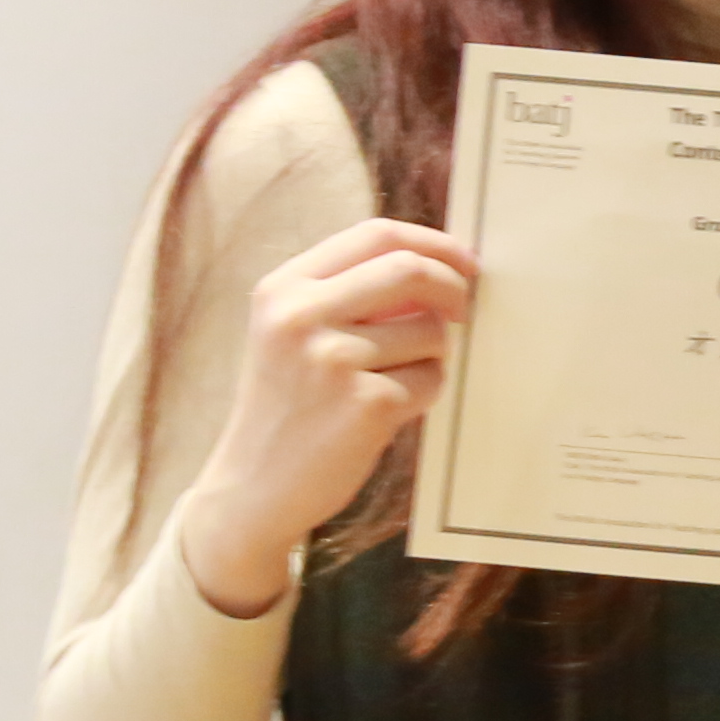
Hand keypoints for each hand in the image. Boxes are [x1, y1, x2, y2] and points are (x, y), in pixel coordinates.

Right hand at [178, 215, 474, 612]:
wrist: (253, 486)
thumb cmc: (288, 404)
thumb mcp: (292, 333)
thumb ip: (350, 293)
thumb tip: (442, 264)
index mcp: (282, 288)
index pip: (376, 234)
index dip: (434, 242)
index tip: (466, 261)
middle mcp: (299, 316)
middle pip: (411, 270)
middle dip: (454, 288)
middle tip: (464, 311)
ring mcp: (331, 360)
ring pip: (430, 332)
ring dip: (431, 356)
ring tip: (389, 383)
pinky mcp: (366, 403)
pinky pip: (432, 379)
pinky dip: (424, 393)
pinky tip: (385, 413)